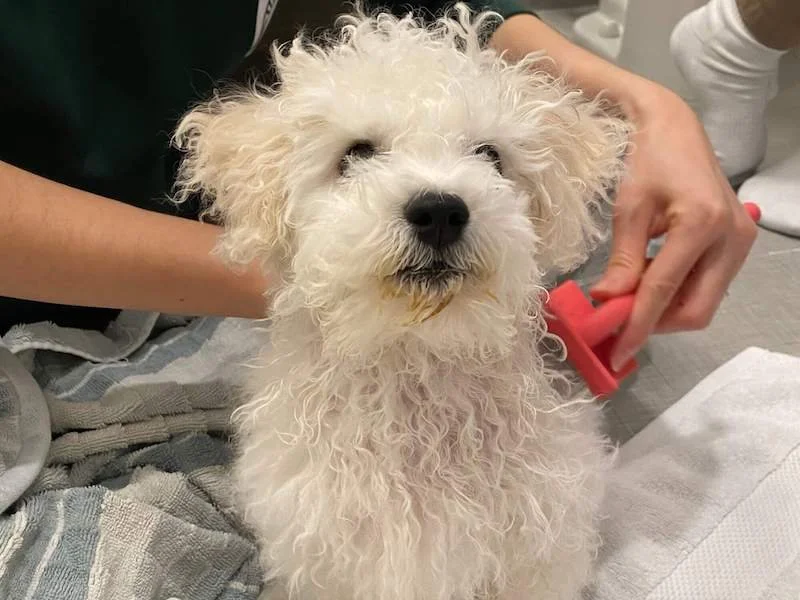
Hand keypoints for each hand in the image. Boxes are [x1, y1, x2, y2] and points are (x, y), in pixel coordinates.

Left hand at [590, 86, 757, 369]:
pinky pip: (708, 286)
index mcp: (701, 224)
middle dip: (656, 324)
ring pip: (704, 302)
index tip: (615, 351)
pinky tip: (652, 283)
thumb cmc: (648, 161)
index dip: (637, 326)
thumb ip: (621, 261)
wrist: (676, 130)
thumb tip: (607, 303)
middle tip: (619, 324)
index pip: (664, 291)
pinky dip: (678, 293)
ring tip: (631, 299)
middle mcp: (730, 238)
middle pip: (696, 310)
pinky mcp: (738, 244)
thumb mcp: (628, 210)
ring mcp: (740, 243)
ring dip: (666, 311)